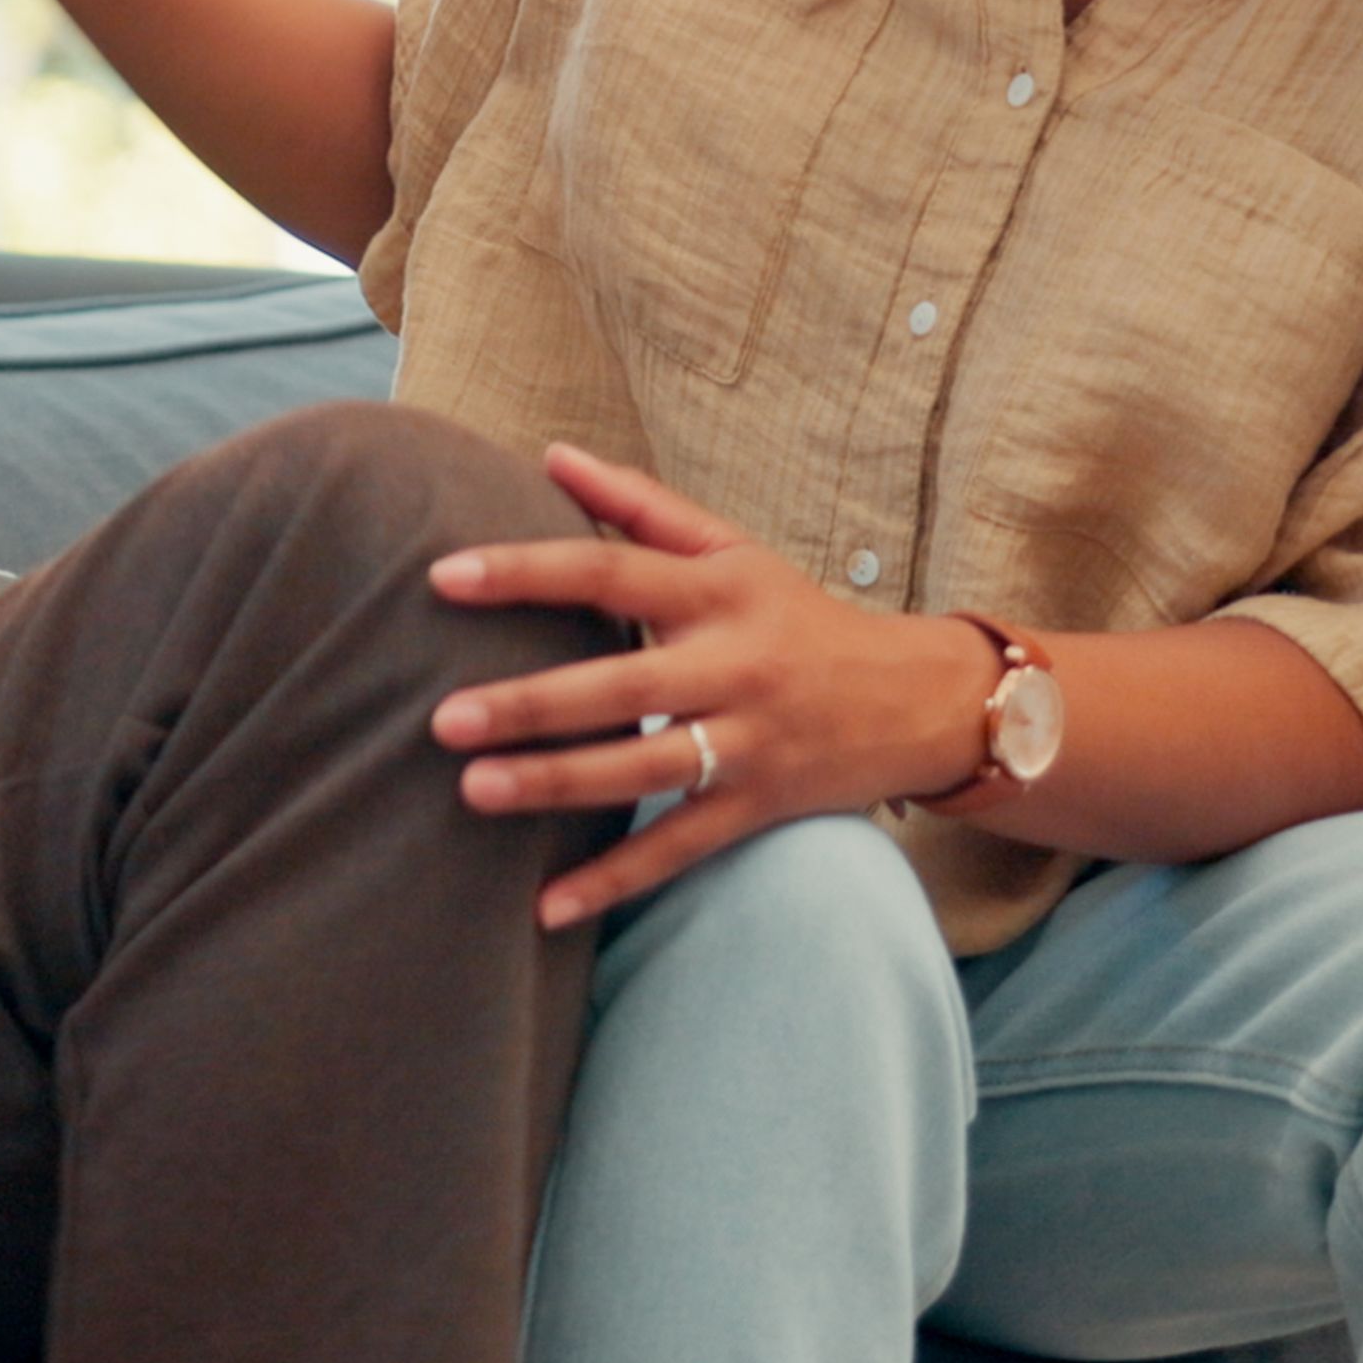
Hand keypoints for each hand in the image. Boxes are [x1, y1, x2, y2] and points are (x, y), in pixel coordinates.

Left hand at [423, 445, 1010, 928]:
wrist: (919, 698)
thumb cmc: (798, 616)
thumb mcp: (732, 550)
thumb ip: (639, 506)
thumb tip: (549, 454)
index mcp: (717, 592)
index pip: (609, 570)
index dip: (526, 572)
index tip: (444, 576)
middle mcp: (733, 666)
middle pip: (621, 684)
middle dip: (530, 703)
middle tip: (444, 719)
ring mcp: (748, 743)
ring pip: (645, 770)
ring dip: (558, 786)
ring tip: (473, 792)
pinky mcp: (759, 808)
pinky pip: (679, 849)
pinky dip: (615, 881)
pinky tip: (545, 908)